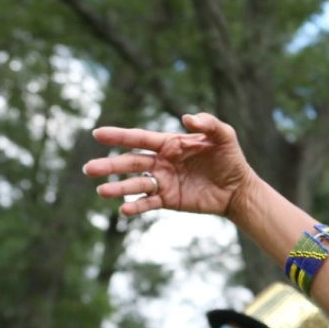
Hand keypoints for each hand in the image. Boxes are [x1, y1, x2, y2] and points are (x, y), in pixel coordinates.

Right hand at [83, 112, 260, 219]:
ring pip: (135, 184)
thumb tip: (187, 118)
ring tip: (101, 191)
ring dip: (118, 187)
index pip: (139, 139)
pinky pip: (149, 203)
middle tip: (88, 169)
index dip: (119, 136)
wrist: (239, 189)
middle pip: (130, 163)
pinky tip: (123, 209)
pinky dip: (136, 206)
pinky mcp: (169, 200)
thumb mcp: (224, 137)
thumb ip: (209, 124)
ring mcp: (163, 182)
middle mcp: (161, 162)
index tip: (97, 134)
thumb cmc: (231, 159)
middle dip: (110, 165)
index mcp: (169, 144)